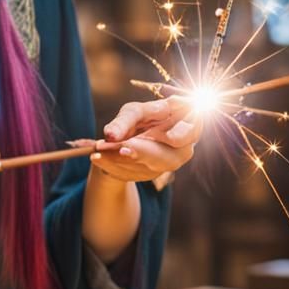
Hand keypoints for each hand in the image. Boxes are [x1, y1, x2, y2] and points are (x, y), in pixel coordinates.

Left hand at [85, 95, 201, 182]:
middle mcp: (179, 151)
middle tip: (123, 147)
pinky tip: (97, 158)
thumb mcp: (133, 112)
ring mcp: (164, 166)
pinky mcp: (147, 175)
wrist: (127, 137)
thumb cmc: (140, 119)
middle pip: (169, 158)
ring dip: (121, 160)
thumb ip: (125, 120)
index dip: (183, 134)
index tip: (170, 137)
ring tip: (99, 150)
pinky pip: (130, 175)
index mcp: (185, 127)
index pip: (191, 132)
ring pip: (147, 168)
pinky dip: (111, 166)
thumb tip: (112, 135)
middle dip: (145, 153)